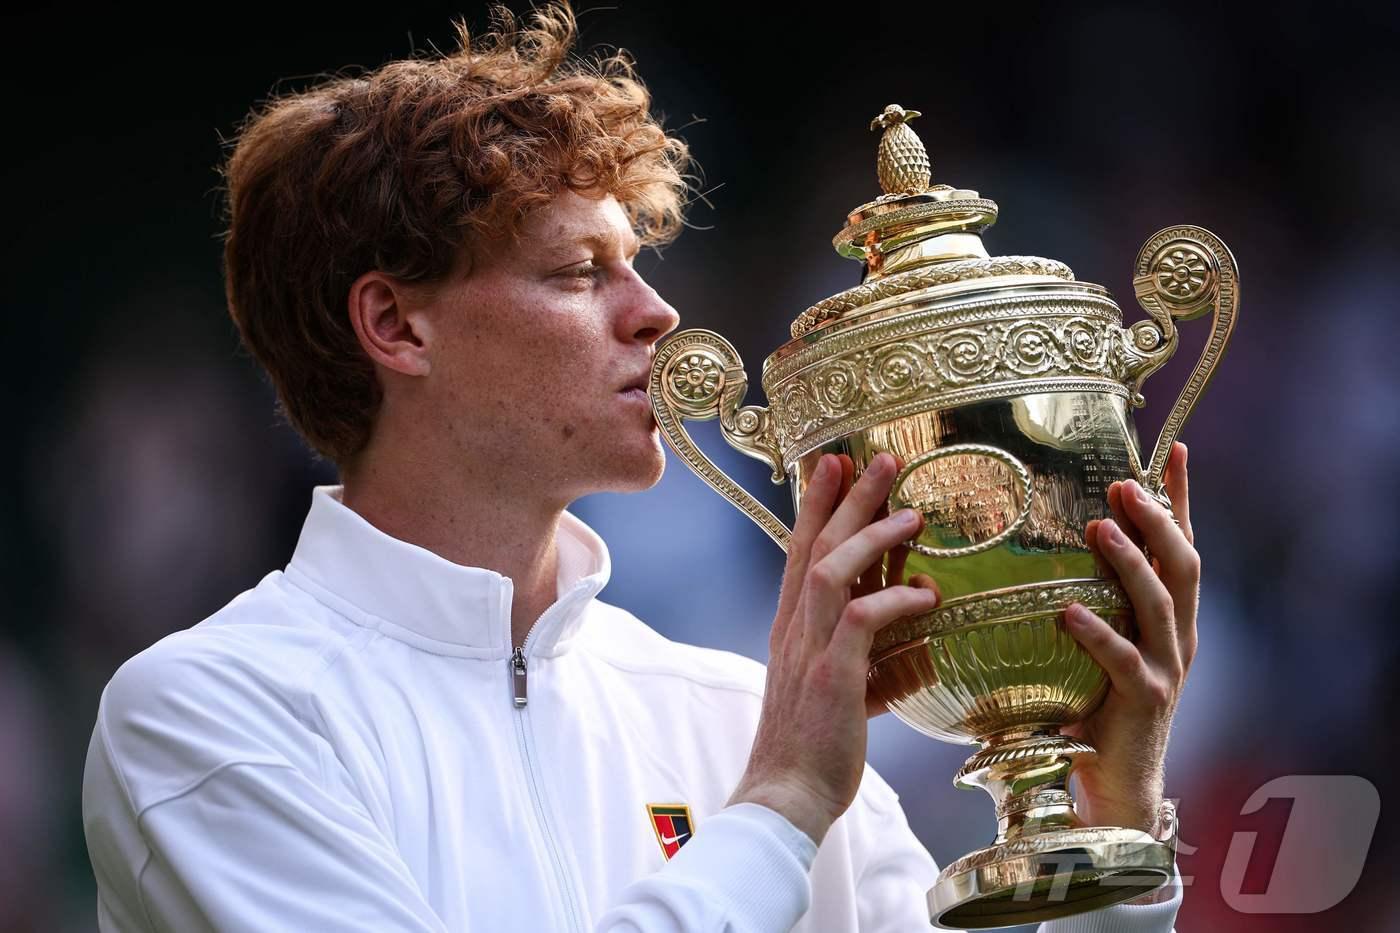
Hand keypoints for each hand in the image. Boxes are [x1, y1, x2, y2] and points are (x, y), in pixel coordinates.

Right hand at [728, 452, 939, 844]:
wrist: (785, 796)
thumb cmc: (815, 748)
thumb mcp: (840, 689)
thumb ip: (867, 657)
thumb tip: (912, 636)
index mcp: (792, 628)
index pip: (801, 552)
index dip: (817, 506)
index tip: (836, 467)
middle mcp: (794, 629)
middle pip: (816, 545)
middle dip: (847, 498)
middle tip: (879, 458)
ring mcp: (809, 649)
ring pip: (833, 569)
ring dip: (872, 534)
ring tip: (912, 512)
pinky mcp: (832, 674)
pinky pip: (862, 619)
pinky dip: (895, 599)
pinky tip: (926, 593)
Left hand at [1061, 442, 1198, 833]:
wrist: (1116, 787)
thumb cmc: (1093, 709)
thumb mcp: (1093, 645)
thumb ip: (1083, 601)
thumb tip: (1036, 551)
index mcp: (1169, 618)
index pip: (1181, 546)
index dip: (1179, 498)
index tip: (1173, 449)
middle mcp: (1177, 637)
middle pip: (1182, 563)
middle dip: (1158, 518)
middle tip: (1125, 483)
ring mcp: (1165, 668)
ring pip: (1159, 602)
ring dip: (1130, 560)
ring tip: (1099, 527)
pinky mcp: (1142, 701)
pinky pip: (1121, 660)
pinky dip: (1096, 634)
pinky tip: (1068, 611)